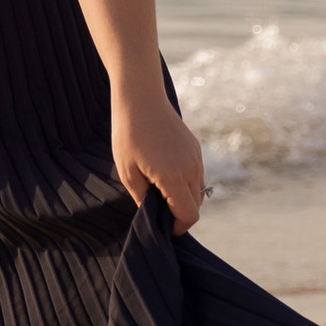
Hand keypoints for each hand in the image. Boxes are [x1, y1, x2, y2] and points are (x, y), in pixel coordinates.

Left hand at [114, 93, 204, 234]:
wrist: (141, 98)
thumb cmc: (129, 134)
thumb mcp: (128, 171)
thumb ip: (143, 198)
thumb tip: (153, 214)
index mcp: (174, 177)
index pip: (189, 215)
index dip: (178, 227)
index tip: (164, 227)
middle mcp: (192, 169)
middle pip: (195, 205)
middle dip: (179, 213)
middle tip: (156, 207)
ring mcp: (196, 157)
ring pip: (198, 190)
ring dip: (183, 197)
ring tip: (158, 188)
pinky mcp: (195, 148)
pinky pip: (196, 174)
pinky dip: (185, 182)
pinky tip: (164, 172)